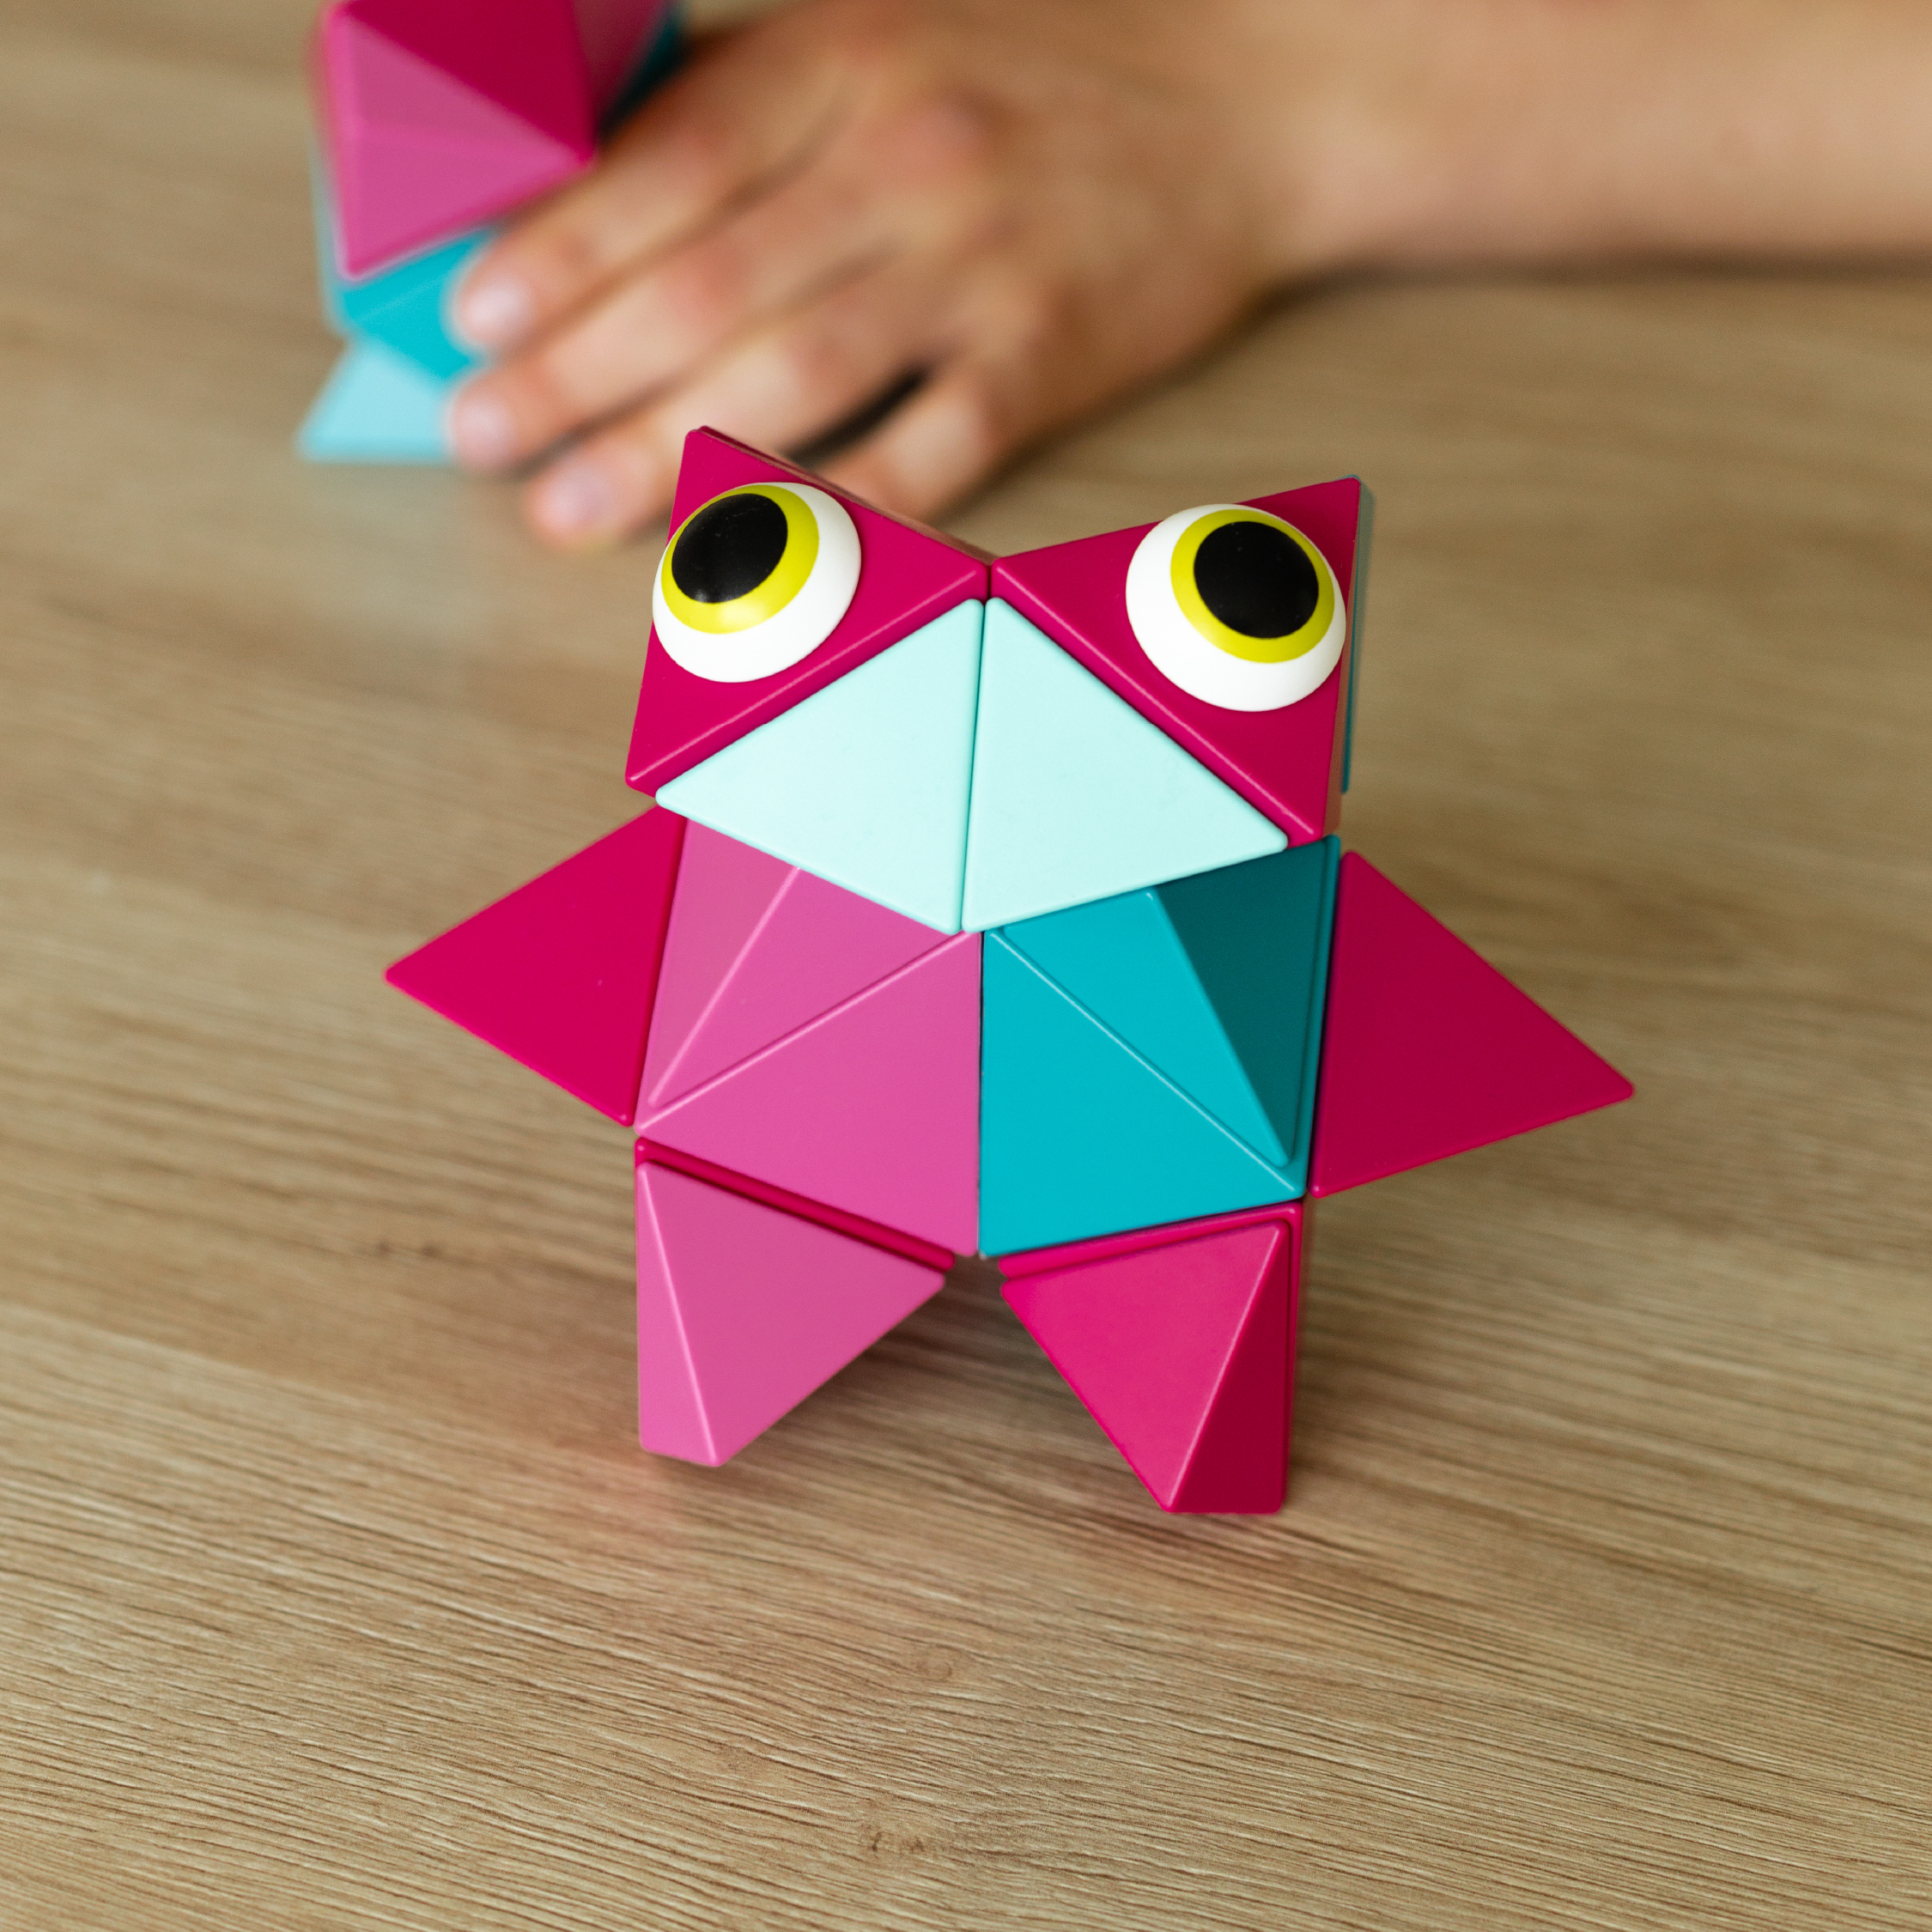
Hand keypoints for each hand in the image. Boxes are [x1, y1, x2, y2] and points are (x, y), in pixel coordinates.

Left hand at [445, 0, 1345, 545]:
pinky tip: (754, 553)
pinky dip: (842, 506)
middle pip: (705, 283)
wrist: (1249, 94)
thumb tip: (580, 198)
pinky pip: (930, 449)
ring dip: (667, 455)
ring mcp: (981, 264)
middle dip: (573, 374)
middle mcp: (902, 158)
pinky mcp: (1050, 357)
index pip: (666, 165)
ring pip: (795, 374)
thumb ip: (743, 102)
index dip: (556, 251)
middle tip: (483, 442)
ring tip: (567, 511)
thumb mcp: (881, 25)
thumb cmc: (1037, 64)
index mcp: (841, 57)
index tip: (471, 325)